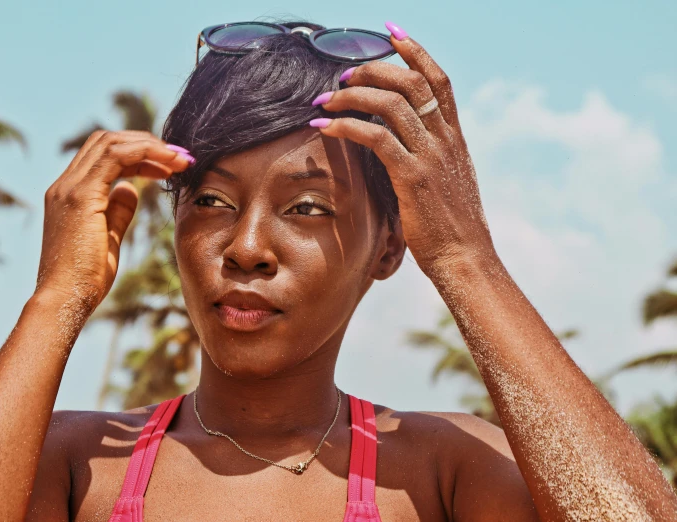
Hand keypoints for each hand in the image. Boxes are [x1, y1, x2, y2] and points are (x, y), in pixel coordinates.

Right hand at [35, 130, 193, 311]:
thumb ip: (117, 211)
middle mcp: (65, 185)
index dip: (139, 154)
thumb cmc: (85, 280)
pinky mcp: (80, 196)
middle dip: (146, 144)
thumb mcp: (108, 238)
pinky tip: (167, 166)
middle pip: (106, 141)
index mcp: (69, 193)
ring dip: (149, 146)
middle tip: (180, 157)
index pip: (104, 156)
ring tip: (179, 159)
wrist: (64, 300)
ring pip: (110, 143)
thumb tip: (131, 189)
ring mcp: (69, 188)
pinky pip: (115, 158)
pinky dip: (144, 154)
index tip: (170, 166)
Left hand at [311, 23, 494, 276]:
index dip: (416, 52)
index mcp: (454, 139)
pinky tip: (324, 129)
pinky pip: (375, 137)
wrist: (466, 260)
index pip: (439, 81)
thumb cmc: (451, 230)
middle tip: (342, 74)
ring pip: (391, 103)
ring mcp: (431, 157)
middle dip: (373, 68)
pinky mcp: (413, 178)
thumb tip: (408, 150)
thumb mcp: (448, 185)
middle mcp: (445, 140)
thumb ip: (431, 161)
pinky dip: (346, 127)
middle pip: (411, 81)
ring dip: (352, 95)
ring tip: (324, 100)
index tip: (391, 33)